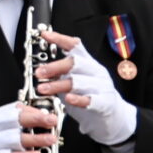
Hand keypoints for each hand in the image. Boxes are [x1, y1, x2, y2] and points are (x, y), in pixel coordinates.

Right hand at [0, 100, 56, 152]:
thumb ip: (9, 124)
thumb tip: (34, 116)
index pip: (13, 109)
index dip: (33, 110)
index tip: (49, 112)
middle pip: (13, 120)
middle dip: (36, 119)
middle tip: (52, 120)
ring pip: (13, 138)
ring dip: (35, 138)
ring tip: (51, 139)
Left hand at [34, 30, 137, 145]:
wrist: (113, 117)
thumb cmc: (90, 97)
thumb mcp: (75, 82)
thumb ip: (62, 75)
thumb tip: (41, 69)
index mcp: (88, 64)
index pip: (76, 46)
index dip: (60, 39)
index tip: (45, 35)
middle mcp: (96, 72)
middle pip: (76, 63)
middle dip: (54, 67)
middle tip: (38, 72)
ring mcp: (102, 87)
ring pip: (79, 82)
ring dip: (58, 85)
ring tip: (43, 89)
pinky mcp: (106, 103)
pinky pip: (92, 100)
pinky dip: (79, 99)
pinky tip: (68, 99)